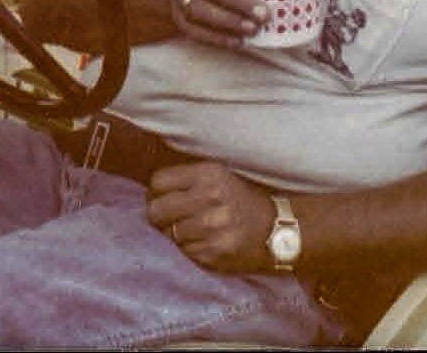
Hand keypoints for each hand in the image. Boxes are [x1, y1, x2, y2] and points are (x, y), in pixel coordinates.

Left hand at [146, 161, 276, 272]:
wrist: (278, 229)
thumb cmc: (241, 200)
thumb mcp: (219, 176)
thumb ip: (187, 178)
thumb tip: (149, 190)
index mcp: (210, 173)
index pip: (158, 182)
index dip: (157, 192)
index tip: (165, 197)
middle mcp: (211, 197)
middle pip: (156, 210)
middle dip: (159, 215)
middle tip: (170, 217)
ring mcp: (213, 227)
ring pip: (167, 234)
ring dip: (174, 235)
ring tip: (192, 230)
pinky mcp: (214, 253)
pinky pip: (183, 252)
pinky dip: (188, 249)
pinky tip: (204, 242)